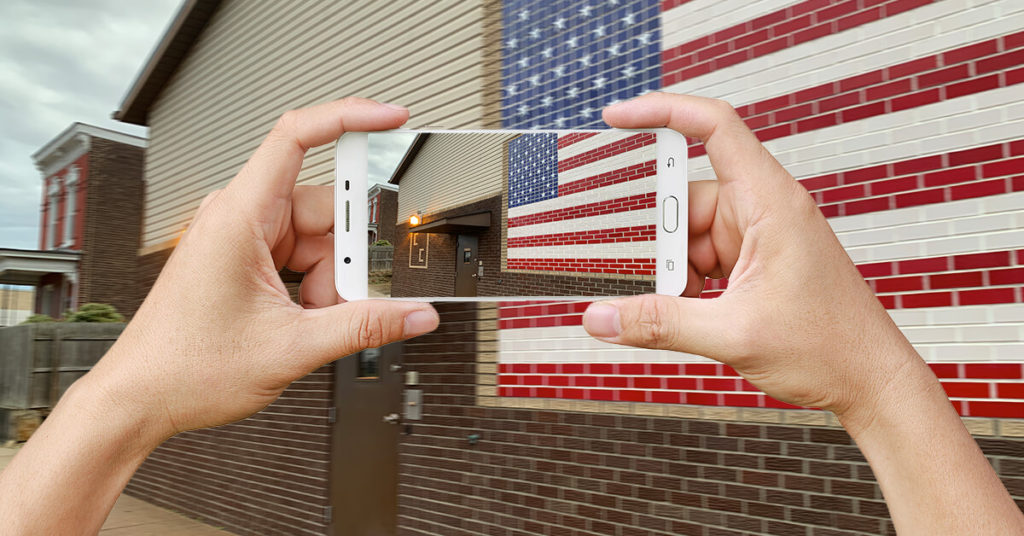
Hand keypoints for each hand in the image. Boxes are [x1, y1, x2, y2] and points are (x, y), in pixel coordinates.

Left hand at [87, 98, 439, 439]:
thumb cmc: (184, 367)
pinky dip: (313, 287)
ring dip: (328, 280)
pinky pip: (298, 257)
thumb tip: (414, 315)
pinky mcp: (243, 259)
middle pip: (322, 208)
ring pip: (314, 239)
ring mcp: (240, 238)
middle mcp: (237, 218)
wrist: (141, 398)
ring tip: (314, 321)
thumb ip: (365, 326)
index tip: (389, 119)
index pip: (297, 137)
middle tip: (350, 296)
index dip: (348, 118)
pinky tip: (304, 319)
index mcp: (239, 217)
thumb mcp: (292, 347)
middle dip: (344, 255)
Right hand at [582, 93, 917, 423]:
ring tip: (642, 296)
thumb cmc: (832, 347)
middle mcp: (763, 211)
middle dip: (648, 229)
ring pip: (687, 234)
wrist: (869, 382)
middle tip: (610, 255)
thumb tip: (601, 316)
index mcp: (770, 203)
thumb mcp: (734, 334)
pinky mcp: (752, 264)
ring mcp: (757, 238)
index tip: (617, 117)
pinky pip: (700, 258)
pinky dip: (680, 282)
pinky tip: (670, 309)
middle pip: (684, 196)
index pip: (715, 128)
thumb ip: (660, 323)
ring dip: (665, 265)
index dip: (663, 111)